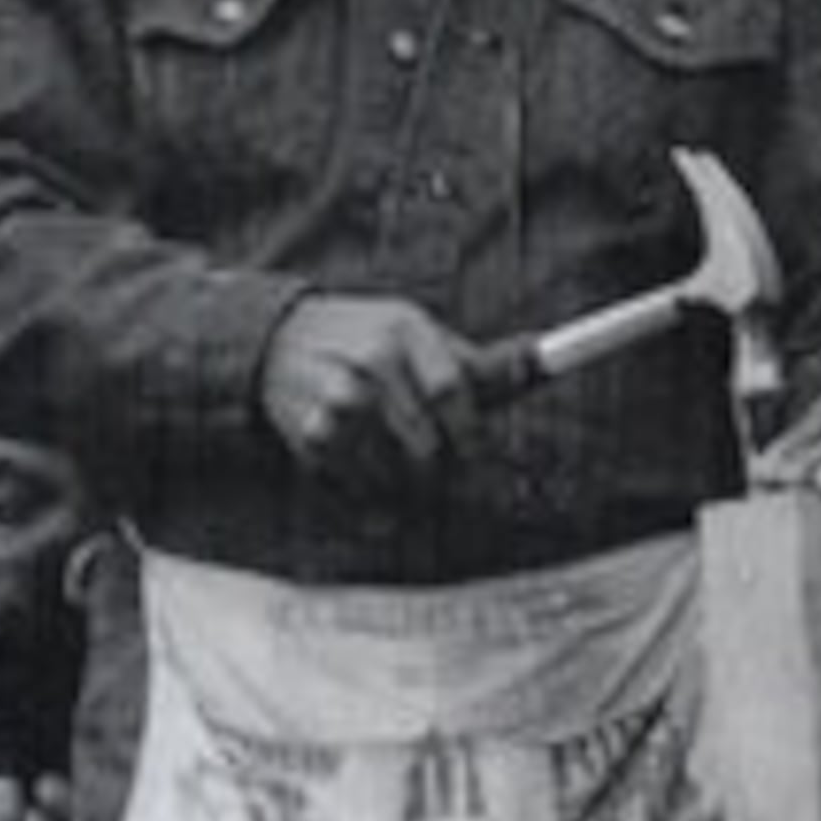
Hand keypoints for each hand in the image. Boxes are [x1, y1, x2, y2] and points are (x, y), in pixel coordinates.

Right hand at [257, 293, 481, 486]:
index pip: (450, 389)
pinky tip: (363, 467)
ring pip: (394, 474)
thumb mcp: (417, 331)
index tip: (477, 456)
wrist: (278, 337)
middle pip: (425, 445)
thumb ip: (475, 360)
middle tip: (440, 472)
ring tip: (397, 466)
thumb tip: (542, 360)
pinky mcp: (310, 433)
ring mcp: (337, 398)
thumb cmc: (367, 338)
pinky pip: (358, 486)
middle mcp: (371, 360)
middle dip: (441, 471)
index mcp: (406, 329)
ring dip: (404, 486)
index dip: (471, 433)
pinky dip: (368, 491)